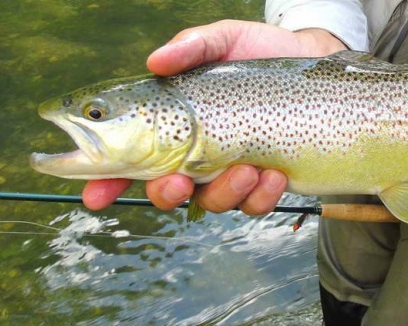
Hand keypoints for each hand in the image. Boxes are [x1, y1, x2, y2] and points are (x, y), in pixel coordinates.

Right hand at [82, 20, 346, 214]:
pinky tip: (274, 174)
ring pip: (212, 203)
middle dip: (165, 195)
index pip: (129, 158)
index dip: (107, 181)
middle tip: (176, 181)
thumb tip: (156, 61)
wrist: (312, 61)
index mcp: (172, 124)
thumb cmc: (258, 51)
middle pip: (165, 191)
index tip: (95, 194)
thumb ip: (191, 47)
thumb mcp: (222, 40)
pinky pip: (254, 204)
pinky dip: (261, 196)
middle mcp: (196, 154)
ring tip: (248, 167)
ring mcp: (230, 171)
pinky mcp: (265, 181)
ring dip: (224, 193)